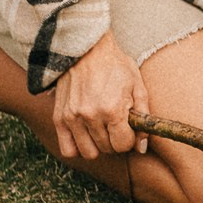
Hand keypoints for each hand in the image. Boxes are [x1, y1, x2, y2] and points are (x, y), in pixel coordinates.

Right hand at [51, 30, 146, 163]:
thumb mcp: (137, 86)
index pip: (123, 145)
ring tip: (101, 130)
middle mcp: (90, 116)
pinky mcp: (59, 117)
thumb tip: (142, 148)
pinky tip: (86, 136)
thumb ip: (143, 118)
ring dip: (98, 146)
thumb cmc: (116, 66)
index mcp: (112, 109)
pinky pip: (67, 149)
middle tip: (115, 125)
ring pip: (88, 153)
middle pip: (107, 149)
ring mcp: (72, 117)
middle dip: (115, 141)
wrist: (86, 49)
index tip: (128, 127)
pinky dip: (78, 147)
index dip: (129, 139)